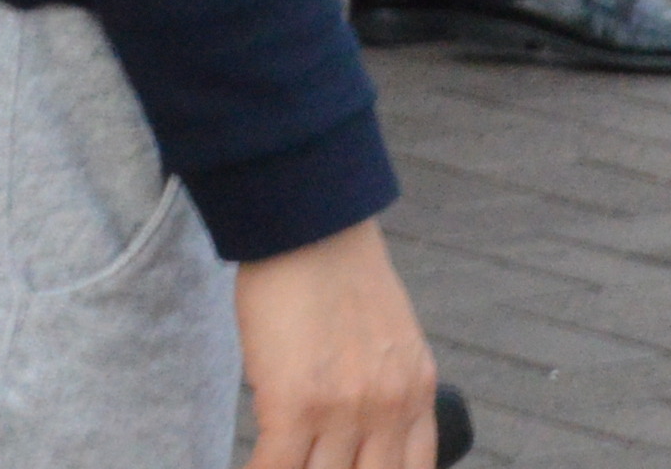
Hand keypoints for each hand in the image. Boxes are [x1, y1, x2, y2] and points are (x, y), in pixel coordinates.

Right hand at [235, 221, 436, 468]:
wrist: (308, 225)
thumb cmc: (339, 275)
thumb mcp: (391, 339)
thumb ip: (387, 389)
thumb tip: (360, 439)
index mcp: (417, 391)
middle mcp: (389, 407)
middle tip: (311, 459)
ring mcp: (345, 410)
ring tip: (283, 456)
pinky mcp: (295, 405)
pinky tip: (253, 466)